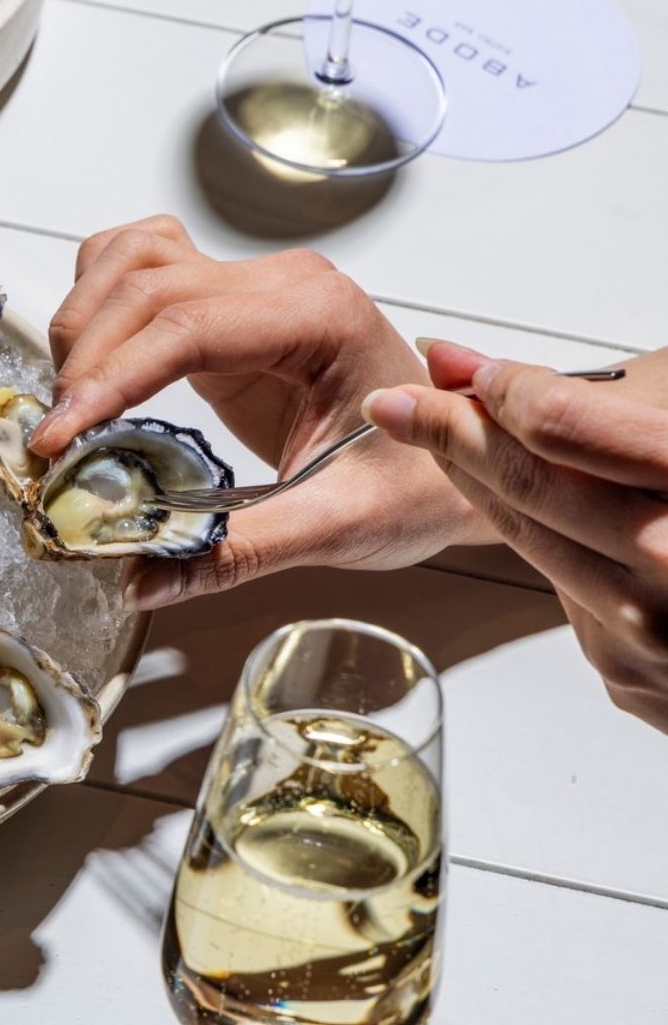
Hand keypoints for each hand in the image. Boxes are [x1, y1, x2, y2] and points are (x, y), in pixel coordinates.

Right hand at [29, 216, 492, 607]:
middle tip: (54, 441)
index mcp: (319, 318)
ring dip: (83, 319)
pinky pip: (141, 265)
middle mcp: (283, 283)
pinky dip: (99, 298)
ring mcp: (253, 284)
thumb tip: (144, 580)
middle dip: (84, 361)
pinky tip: (88, 359)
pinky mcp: (227, 303)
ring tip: (67, 402)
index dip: (110, 379)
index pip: (186, 329)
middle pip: (146, 286)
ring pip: (132, 257)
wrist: (457, 465)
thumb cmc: (417, 485)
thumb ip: (239, 552)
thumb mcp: (336, 528)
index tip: (59, 437)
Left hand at [365, 344, 667, 731]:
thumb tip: (487, 373)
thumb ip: (613, 404)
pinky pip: (568, 598)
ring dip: (483, 490)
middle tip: (396, 399)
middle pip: (529, 485)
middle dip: (450, 432)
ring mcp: (653, 635)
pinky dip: (560, 557)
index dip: (491, 386)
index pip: (561, 424)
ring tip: (447, 440)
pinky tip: (566, 529)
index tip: (449, 360)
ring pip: (533, 544)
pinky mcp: (631, 677)